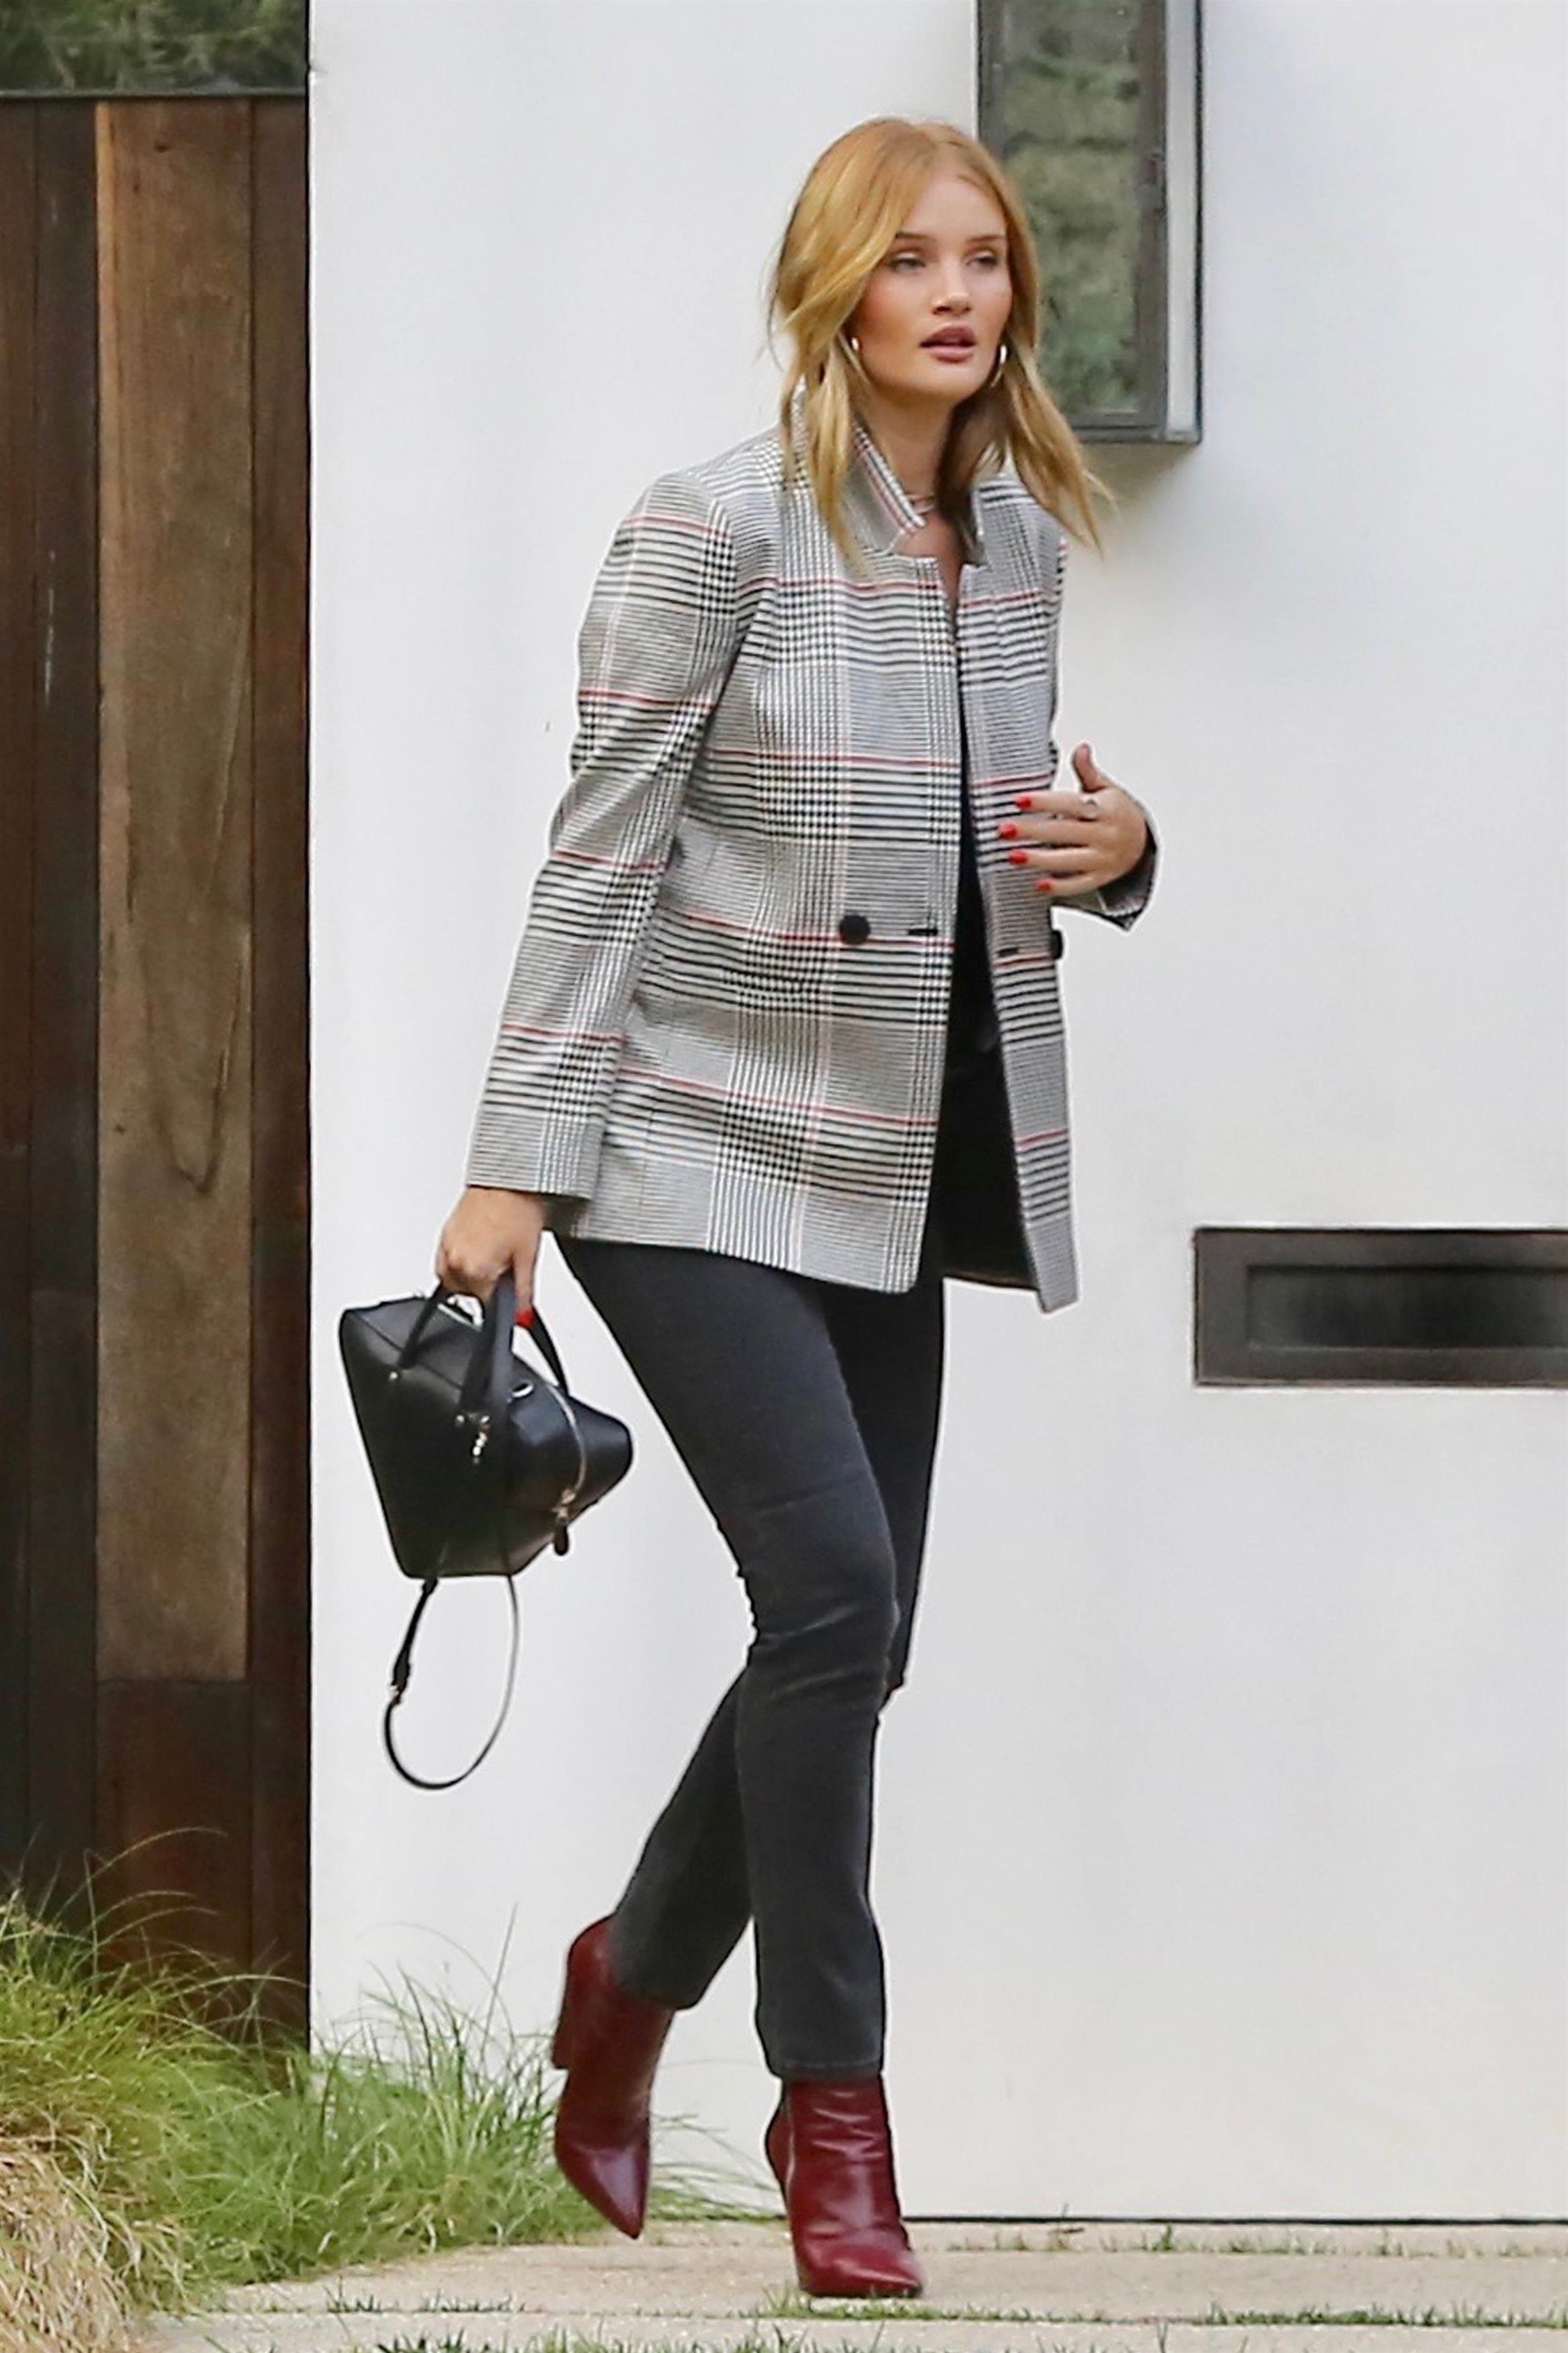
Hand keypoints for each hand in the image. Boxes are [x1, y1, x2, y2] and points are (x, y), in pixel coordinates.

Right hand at [436, 1186, 549, 1321]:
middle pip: (467, 1293)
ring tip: (494, 1252)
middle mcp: (453, 1259)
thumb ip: (522, 1293)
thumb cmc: (517, 1208)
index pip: (485, 1304)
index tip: (510, 1288)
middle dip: (486, 1286)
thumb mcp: (528, 1257)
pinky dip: (461, 1259)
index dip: (502, 1299)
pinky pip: (447, 1260)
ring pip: (454, 1279)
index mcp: (473, 1269)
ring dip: (471, 1274)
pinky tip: (481, 1244)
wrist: (508, 1177)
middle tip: (505, 1265)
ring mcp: (445, 1245)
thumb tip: (522, 1315)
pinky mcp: (443, 1233)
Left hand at [996, 741, 1148, 896]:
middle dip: (1033, 831)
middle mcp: (1106, 834)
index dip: (1045, 801)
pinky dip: (1060, 886)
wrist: (1142, 842)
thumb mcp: (1107, 789)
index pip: (1072, 804)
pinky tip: (1038, 884)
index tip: (1019, 800)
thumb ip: (1088, 771)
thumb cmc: (1116, 812)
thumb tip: (1082, 748)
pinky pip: (1079, 884)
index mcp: (1105, 809)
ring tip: (1013, 856)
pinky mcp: (1100, 878)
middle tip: (1004, 829)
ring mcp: (1104, 859)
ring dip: (1039, 860)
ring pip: (1069, 861)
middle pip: (1065, 832)